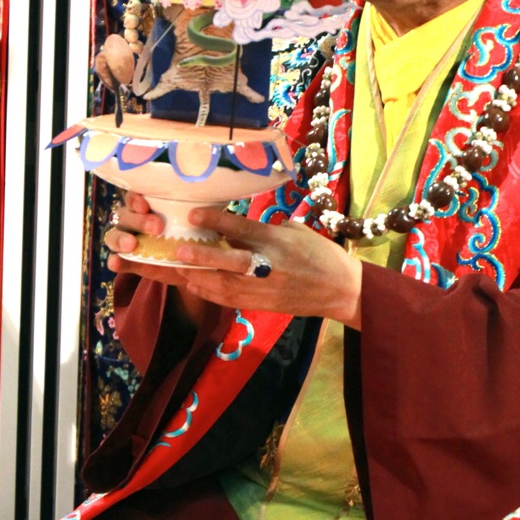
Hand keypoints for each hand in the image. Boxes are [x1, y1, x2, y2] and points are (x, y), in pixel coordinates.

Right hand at [105, 191, 187, 287]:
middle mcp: (133, 222)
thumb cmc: (190, 234)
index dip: (135, 199)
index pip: (134, 197)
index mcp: (146, 207)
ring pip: (114, 236)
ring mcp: (128, 241)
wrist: (192, 265)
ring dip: (121, 239)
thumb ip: (194, 214)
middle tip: (157, 227)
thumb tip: (200, 208)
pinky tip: (117, 262)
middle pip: (125, 216)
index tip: (145, 205)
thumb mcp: (194, 223)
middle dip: (138, 221)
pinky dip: (116, 261)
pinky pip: (118, 260)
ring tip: (131, 245)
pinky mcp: (129, 262)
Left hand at [173, 209, 361, 328]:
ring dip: (200, 277)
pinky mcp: (263, 304)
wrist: (341, 289)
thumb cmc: (321, 254)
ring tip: (180, 269)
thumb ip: (267, 229)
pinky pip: (231, 300)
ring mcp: (265, 287)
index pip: (243, 229)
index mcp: (278, 241)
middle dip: (203, 257)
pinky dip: (210, 293)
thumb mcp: (296, 232)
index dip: (216, 221)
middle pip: (230, 261)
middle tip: (178, 250)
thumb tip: (238, 228)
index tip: (194, 215)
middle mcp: (269, 264)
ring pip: (225, 285)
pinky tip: (195, 285)